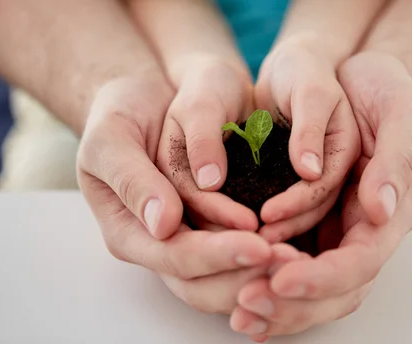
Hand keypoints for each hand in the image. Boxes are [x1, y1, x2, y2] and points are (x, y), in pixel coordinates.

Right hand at [77, 71, 272, 313]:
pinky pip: (241, 252)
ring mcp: (191, 236)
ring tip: (301, 261)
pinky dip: (267, 255)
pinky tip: (296, 248)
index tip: (258, 246)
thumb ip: (132, 179)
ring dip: (263, 273)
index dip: (217, 256)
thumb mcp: (110, 138)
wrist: (147, 96)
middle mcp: (162, 243)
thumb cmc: (120, 114)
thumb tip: (162, 223)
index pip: (175, 257)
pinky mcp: (215, 224)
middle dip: (248, 275)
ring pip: (226, 278)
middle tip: (292, 262)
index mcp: (128, 232)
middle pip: (204, 284)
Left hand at [230, 52, 411, 337]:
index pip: (362, 260)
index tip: (282, 281)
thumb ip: (397, 162)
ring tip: (239, 311)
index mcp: (391, 211)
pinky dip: (265, 280)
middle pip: (334, 287)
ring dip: (274, 301)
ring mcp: (334, 226)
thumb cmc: (384, 90)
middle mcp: (361, 228)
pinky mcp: (308, 218)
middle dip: (292, 304)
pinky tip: (238, 290)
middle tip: (248, 307)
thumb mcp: (401, 114)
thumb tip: (383, 212)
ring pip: (309, 282)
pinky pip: (288, 259)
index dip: (323, 278)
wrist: (355, 76)